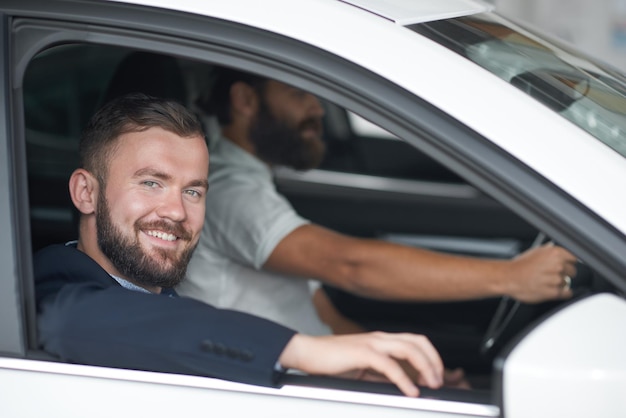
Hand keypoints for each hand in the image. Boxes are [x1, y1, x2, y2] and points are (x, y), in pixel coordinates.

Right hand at [278, 332, 443, 396]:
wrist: (307, 352)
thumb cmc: (330, 360)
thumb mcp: (362, 368)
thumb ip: (381, 373)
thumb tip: (400, 384)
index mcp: (380, 339)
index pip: (415, 340)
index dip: (431, 355)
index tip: (436, 373)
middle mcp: (379, 337)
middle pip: (418, 341)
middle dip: (434, 360)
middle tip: (438, 380)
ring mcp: (371, 343)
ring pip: (409, 349)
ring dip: (425, 367)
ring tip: (430, 384)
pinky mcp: (362, 353)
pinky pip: (390, 365)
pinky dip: (404, 379)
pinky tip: (410, 390)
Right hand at [506, 243, 576, 302]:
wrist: (508, 278)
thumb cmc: (519, 265)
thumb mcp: (534, 251)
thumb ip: (549, 250)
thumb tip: (555, 248)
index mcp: (555, 253)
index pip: (574, 258)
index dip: (568, 262)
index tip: (564, 265)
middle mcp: (558, 265)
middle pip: (573, 271)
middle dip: (564, 274)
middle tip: (552, 275)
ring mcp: (556, 279)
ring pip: (568, 283)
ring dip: (560, 284)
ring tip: (547, 283)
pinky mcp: (553, 292)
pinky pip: (566, 293)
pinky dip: (561, 293)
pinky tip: (552, 290)